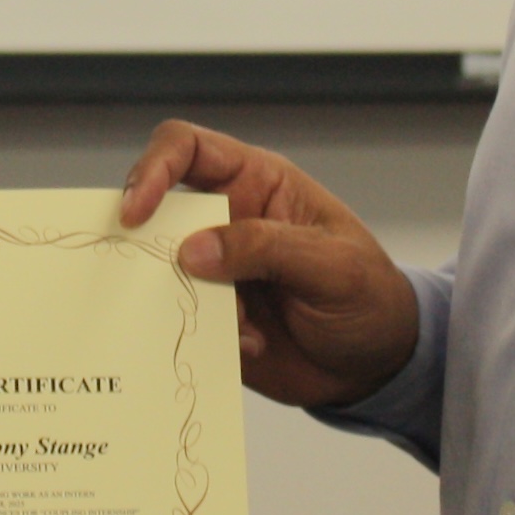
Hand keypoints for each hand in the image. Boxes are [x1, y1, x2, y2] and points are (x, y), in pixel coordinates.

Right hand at [118, 121, 418, 411]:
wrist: (378, 365)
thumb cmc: (370, 298)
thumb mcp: (333, 267)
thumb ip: (267, 248)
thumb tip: (192, 251)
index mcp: (257, 183)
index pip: (188, 148)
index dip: (152, 169)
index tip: (136, 211)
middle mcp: (226, 220)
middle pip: (158, 210)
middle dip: (151, 244)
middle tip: (161, 279)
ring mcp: (215, 270)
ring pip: (159, 270)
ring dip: (183, 298)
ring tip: (239, 325)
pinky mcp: (211, 315)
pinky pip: (176, 319)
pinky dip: (201, 335)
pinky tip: (253, 347)